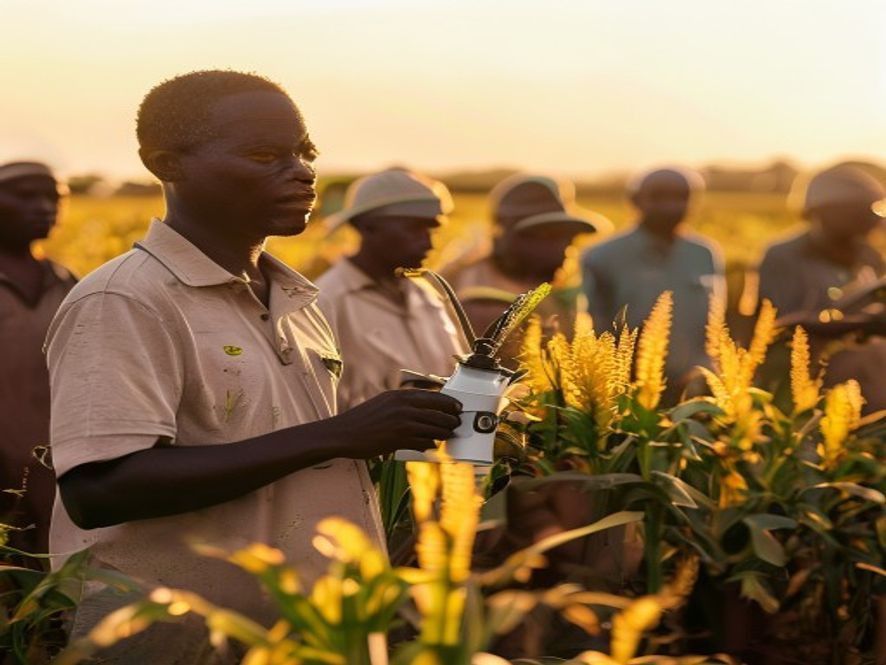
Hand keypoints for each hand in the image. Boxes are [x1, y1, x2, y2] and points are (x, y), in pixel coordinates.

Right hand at [325, 389, 461, 457]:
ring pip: (434, 428)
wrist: (343, 434)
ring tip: (449, 435)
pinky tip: (432, 445)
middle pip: (438, 412)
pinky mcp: (400, 439)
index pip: (433, 396)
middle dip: (451, 419)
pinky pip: (424, 442)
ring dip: (445, 433)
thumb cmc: (362, 420)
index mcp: (400, 395)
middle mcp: (403, 406)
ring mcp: (402, 423)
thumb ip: (403, 403)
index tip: (456, 407)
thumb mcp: (384, 403)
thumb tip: (423, 408)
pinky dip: (430, 444)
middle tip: (457, 424)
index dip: (449, 403)